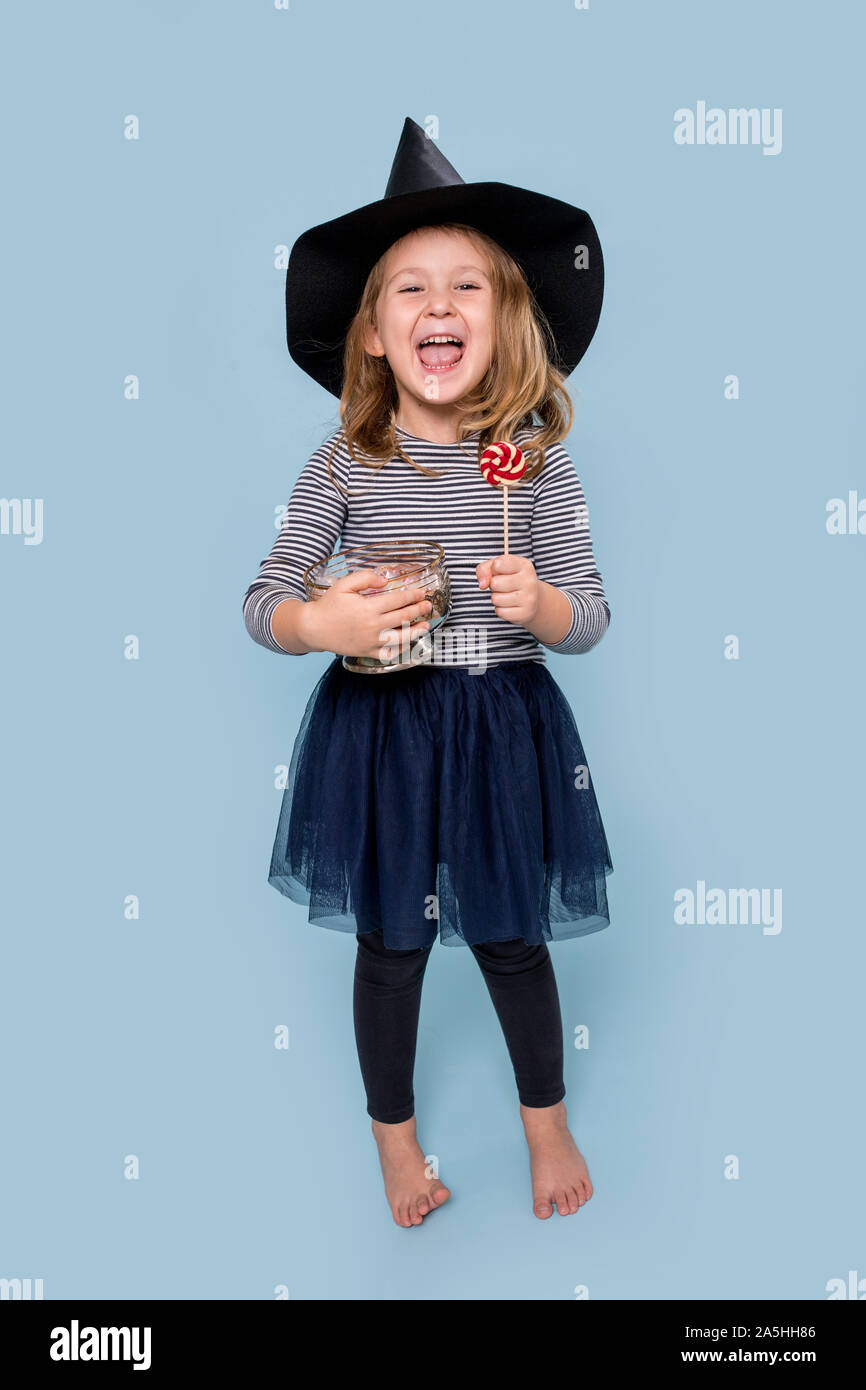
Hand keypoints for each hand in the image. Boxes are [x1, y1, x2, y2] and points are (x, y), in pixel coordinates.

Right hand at [305, 568, 433, 660]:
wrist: (314, 628)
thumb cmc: (329, 605)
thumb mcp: (344, 585)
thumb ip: (365, 578)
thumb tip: (384, 579)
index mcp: (369, 608)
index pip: (398, 601)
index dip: (412, 596)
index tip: (421, 593)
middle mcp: (373, 626)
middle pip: (403, 617)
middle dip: (418, 610)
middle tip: (427, 605)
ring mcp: (371, 641)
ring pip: (401, 638)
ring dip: (416, 631)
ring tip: (425, 625)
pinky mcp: (367, 652)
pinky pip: (389, 654)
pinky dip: (401, 649)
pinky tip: (408, 642)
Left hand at [475, 554, 539, 627]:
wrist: (531, 599)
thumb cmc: (510, 580)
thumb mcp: (497, 568)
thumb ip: (484, 569)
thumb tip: (482, 584)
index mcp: (524, 565)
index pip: (498, 564)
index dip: (493, 569)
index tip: (501, 571)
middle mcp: (529, 581)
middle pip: (495, 583)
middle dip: (493, 585)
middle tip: (503, 586)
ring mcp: (529, 598)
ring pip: (496, 599)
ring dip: (496, 598)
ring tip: (507, 595)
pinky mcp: (525, 613)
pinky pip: (500, 612)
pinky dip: (501, 610)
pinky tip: (510, 605)